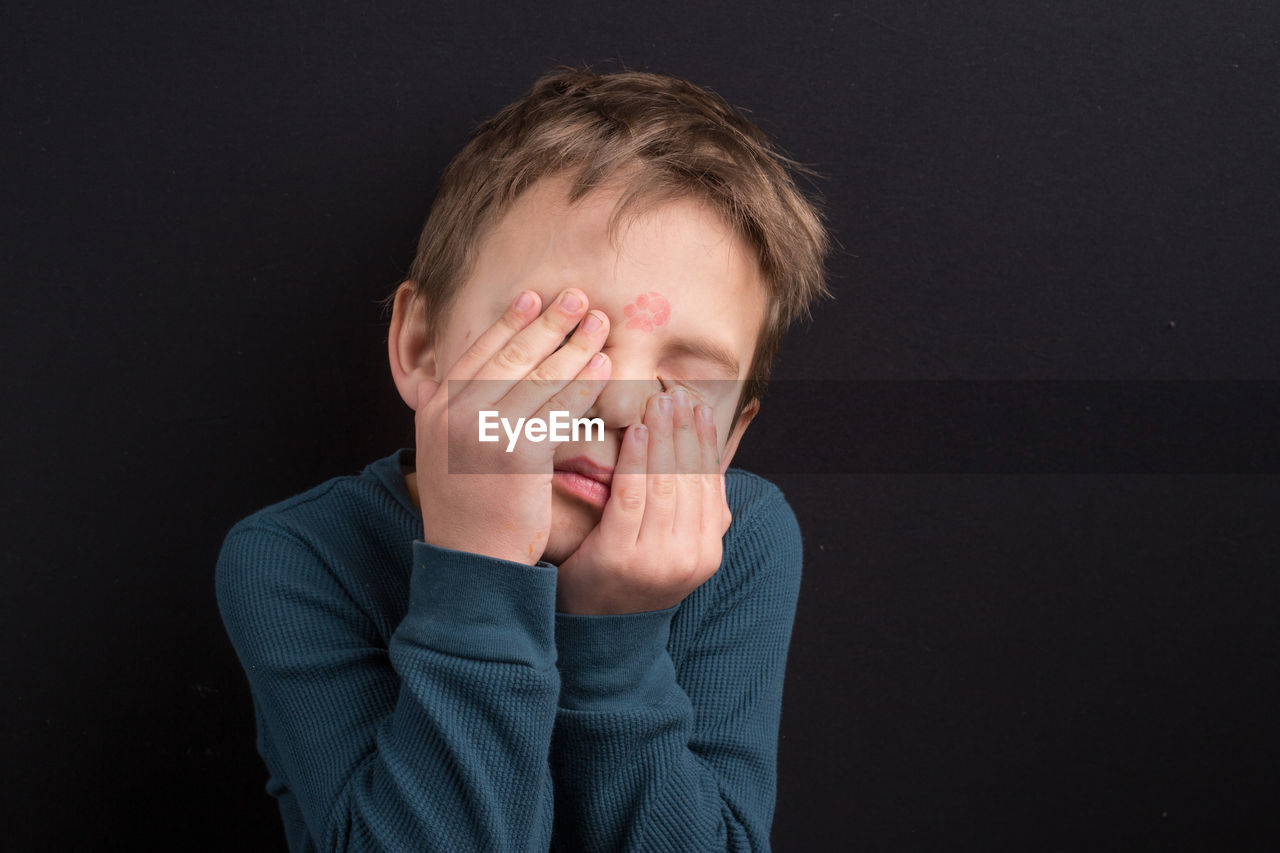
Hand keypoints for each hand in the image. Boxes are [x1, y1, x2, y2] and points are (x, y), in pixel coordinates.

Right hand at [413, 289, 611, 564]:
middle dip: (547, 321)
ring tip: (600, 322)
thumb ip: (455, 412)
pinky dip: (583, 384)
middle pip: (510, 355)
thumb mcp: (445, 451)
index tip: (534, 296)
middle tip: (579, 296)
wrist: (472, 562)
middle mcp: (454, 414)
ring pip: (537, 377)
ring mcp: (483, 432)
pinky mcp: (517, 453)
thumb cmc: (469, 508)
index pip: (477, 351)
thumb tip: (461, 379)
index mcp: (436, 408)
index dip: (509, 321)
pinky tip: (604, 367)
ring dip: (573, 344)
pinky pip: (558, 409)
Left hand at [556, 386, 731, 613]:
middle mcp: (692, 558)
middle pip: (690, 479)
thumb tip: (706, 461)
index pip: (711, 485)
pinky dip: (637, 461)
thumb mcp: (672, 550)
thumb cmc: (630, 580)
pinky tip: (637, 433)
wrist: (598, 634)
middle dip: (684, 431)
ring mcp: (659, 560)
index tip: (698, 407)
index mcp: (709, 553)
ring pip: (666, 484)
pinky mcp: (622, 557)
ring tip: (658, 404)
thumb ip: (690, 513)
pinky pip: (633, 497)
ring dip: (663, 438)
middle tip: (675, 394)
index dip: (705, 442)